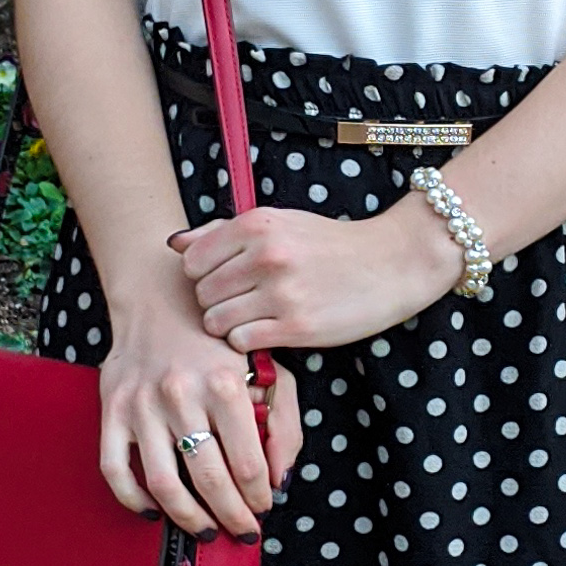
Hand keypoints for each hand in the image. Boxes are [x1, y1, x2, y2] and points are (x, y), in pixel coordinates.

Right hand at [99, 261, 307, 538]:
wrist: (160, 298)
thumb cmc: (219, 340)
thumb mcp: (267, 368)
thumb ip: (283, 423)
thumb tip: (279, 479)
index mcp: (225, 384)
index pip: (248, 463)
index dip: (259, 497)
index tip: (263, 508)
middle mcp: (181, 395)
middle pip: (210, 480)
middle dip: (231, 516)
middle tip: (242, 531)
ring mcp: (142, 405)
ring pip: (164, 484)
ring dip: (188, 519)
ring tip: (206, 531)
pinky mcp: (112, 409)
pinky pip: (115, 470)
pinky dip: (133, 500)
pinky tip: (153, 512)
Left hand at [173, 191, 454, 358]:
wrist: (392, 263)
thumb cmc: (329, 245)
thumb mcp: (279, 223)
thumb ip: (223, 232)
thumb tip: (173, 243)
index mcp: (258, 225)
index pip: (192, 261)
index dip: (203, 275)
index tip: (225, 279)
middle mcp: (266, 256)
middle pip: (202, 294)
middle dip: (216, 302)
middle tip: (242, 302)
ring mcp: (281, 292)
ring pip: (216, 322)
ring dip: (229, 325)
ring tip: (253, 318)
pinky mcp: (297, 326)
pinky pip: (242, 342)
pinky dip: (249, 341)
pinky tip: (268, 331)